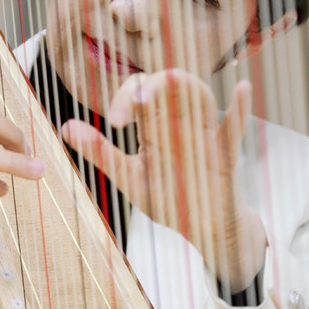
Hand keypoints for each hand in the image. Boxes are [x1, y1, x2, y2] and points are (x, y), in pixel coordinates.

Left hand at [61, 70, 266, 291]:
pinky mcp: (225, 158)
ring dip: (188, 88)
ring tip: (173, 78)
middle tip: (138, 101)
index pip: (141, 91)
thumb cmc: (169, 198)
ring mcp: (204, 138)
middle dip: (153, 86)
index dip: (126, 97)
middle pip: (171, 86)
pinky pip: (235, 130)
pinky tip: (244, 89)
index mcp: (156, 125)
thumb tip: (65, 126)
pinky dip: (240, 110)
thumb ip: (100, 151)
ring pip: (201, 100)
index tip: (115, 122)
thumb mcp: (129, 176)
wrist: (202, 229)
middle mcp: (180, 124)